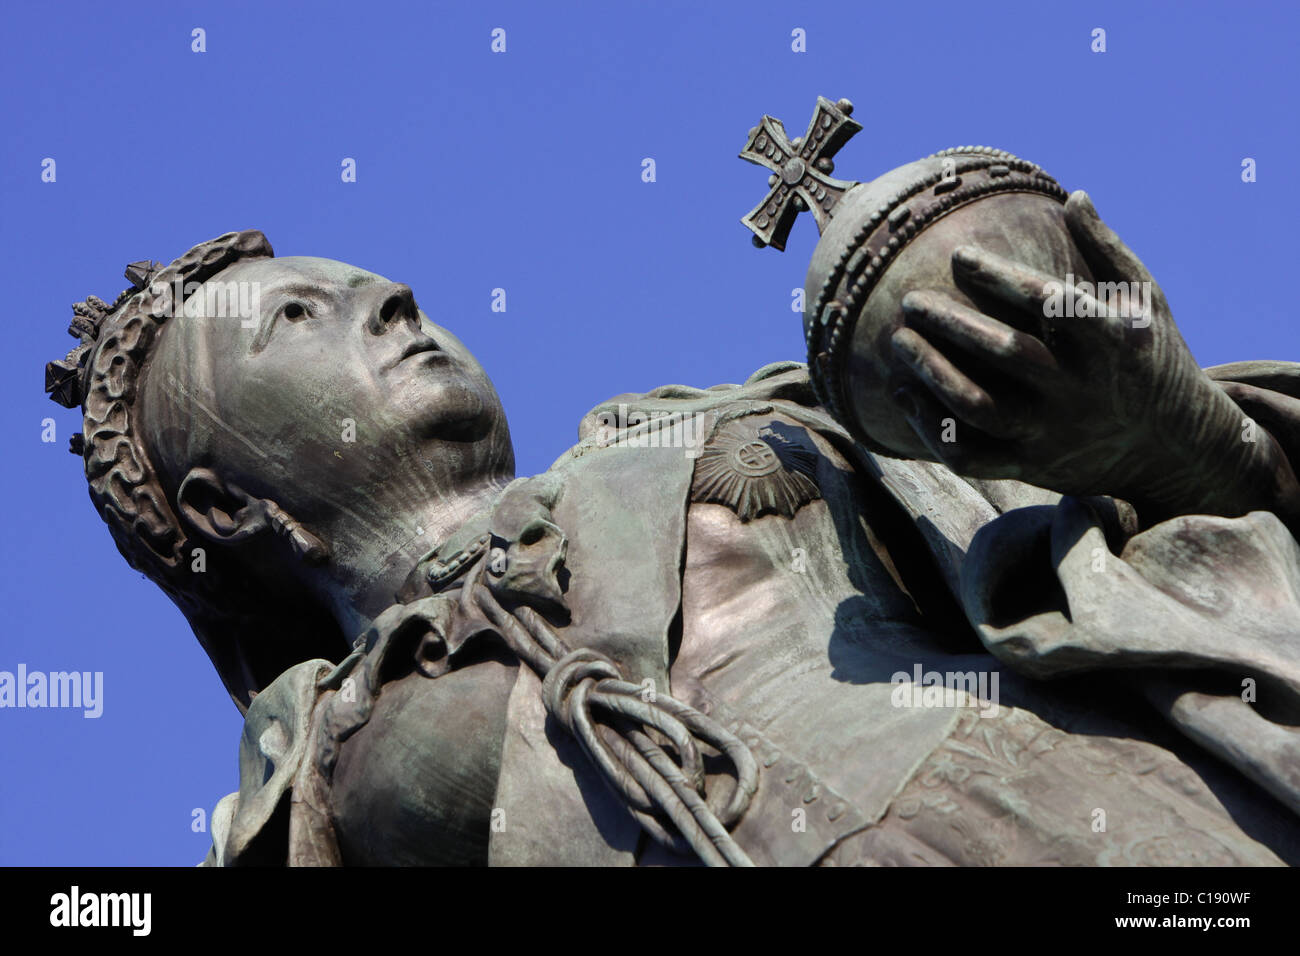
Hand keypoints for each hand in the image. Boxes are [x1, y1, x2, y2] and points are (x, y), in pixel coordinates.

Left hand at [888, 190, 1286, 518]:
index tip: (959, 256)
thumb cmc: (1150, 358)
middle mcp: (1080, 390)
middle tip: (911, 301)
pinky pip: (969, 455)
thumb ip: (1107, 251)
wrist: (1171, 448)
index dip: (1001, 278)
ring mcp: (1053, 433)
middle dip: (951, 324)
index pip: (1049, 304)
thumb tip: (1076, 196)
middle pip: (1005, 353)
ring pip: (979, 407)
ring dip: (932, 373)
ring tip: (898, 341)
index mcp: (1111, 342)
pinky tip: (903, 394)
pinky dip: (930, 427)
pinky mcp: (1030, 466)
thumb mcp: (1144, 303)